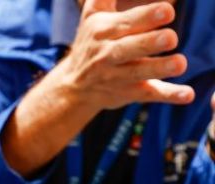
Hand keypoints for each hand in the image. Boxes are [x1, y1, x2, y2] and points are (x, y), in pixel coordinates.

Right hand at [54, 0, 193, 112]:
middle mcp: (108, 55)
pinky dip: (168, 95)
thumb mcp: (93, 14)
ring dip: (159, 69)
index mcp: (103, 31)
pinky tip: (186, 95)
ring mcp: (118, 77)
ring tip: (180, 63)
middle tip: (170, 38)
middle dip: (149, 43)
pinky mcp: (128, 93)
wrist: (73, 85)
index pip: (125, 23)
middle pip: (128, 49)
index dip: (146, 17)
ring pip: (138, 73)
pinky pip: (149, 95)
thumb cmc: (92, 41)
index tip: (167, 11)